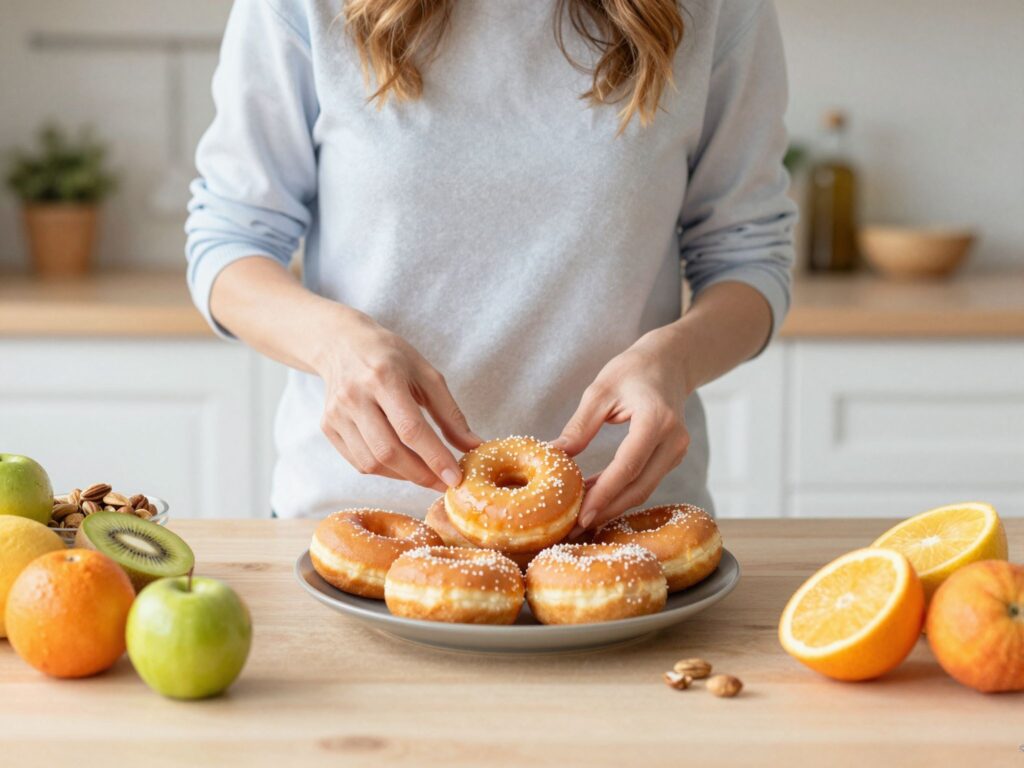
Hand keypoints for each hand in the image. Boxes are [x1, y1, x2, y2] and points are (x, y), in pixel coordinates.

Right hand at [314, 309, 480, 490]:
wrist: (341, 344)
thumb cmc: (391, 357)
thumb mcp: (426, 374)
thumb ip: (450, 413)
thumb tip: (473, 446)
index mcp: (384, 377)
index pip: (411, 429)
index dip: (435, 457)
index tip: (455, 478)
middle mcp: (355, 396)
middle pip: (388, 451)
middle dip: (421, 475)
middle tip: (444, 483)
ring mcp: (337, 414)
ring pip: (372, 463)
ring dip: (403, 476)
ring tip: (425, 473)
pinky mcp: (327, 427)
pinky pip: (359, 462)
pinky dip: (384, 470)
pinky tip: (401, 464)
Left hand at [554, 326, 691, 532]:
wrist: (670, 361)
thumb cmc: (633, 370)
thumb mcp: (600, 390)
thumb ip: (580, 426)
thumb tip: (555, 456)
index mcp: (656, 420)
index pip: (627, 466)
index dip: (604, 494)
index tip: (581, 515)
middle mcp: (673, 440)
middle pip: (639, 487)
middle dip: (606, 510)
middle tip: (574, 528)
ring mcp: (677, 451)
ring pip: (644, 489)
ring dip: (612, 505)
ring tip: (579, 518)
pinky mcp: (672, 456)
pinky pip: (646, 481)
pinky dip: (621, 493)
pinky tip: (595, 499)